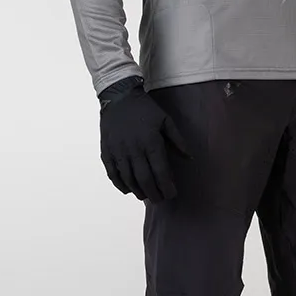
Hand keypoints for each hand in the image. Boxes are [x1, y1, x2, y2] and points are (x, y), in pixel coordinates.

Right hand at [97, 76, 190, 201]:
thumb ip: (178, 141)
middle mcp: (134, 149)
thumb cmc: (145, 109)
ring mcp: (118, 151)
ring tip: (146, 196)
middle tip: (160, 199)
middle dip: (154, 193)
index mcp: (151, 142)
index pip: (161, 172)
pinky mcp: (106, 151)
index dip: (167, 187)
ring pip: (129, 180)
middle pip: (145, 180)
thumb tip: (189, 158)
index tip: (172, 194)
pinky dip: (121, 185)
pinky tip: (128, 189)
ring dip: (139, 191)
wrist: (118, 96)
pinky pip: (113, 174)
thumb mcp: (166, 120)